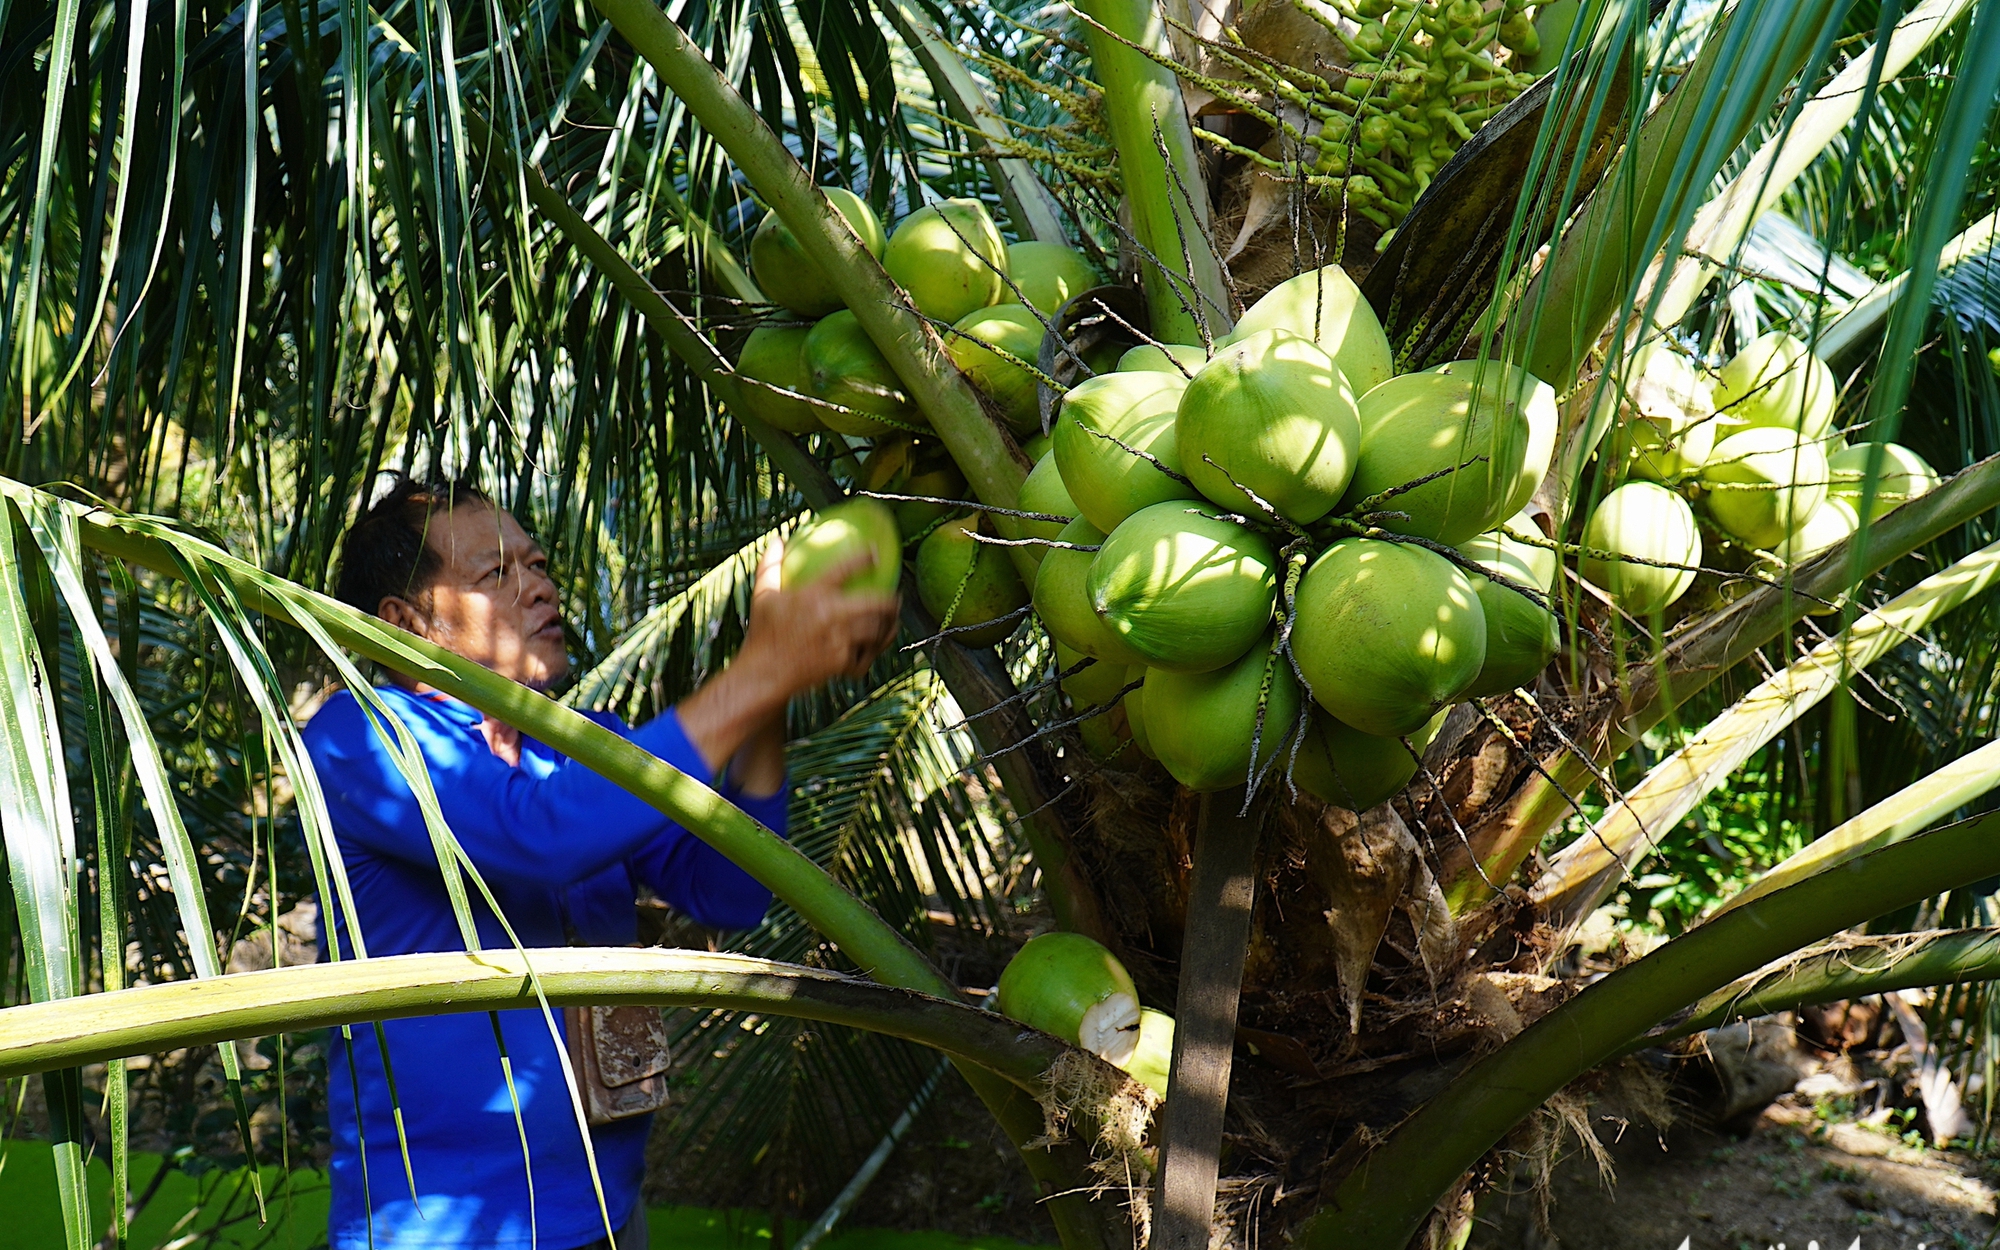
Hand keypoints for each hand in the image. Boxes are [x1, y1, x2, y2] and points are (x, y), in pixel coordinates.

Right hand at [739, 538, 901, 691]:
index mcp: (813, 594)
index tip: (875, 553)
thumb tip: (777, 541)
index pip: (845, 568)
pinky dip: (874, 652)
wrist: (764, 674)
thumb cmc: (763, 633)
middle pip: (875, 603)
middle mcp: (831, 615)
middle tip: (897, 598)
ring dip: (887, 627)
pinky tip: (877, 647)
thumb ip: (770, 566)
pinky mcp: (842, 662)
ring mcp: (839, 640)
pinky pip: (866, 655)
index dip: (863, 558)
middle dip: (891, 601)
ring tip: (892, 623)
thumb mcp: (763, 596)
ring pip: (876, 630)